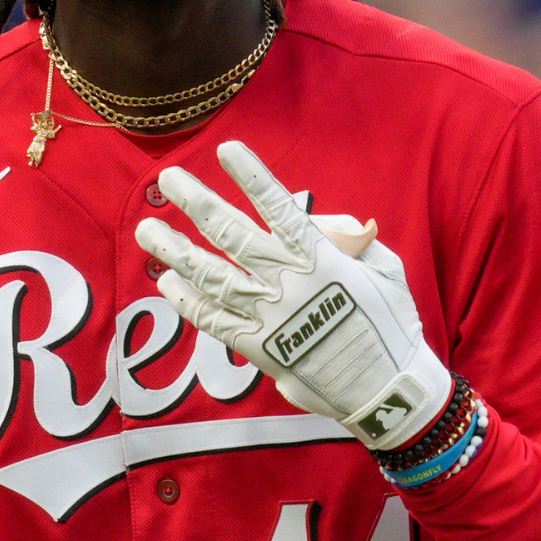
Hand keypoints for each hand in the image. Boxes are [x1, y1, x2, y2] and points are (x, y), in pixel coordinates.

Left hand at [135, 141, 451, 449]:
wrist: (387, 391)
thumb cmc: (392, 323)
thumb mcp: (385, 270)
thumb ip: (348, 241)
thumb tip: (323, 223)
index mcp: (322, 258)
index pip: (280, 208)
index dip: (252, 177)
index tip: (226, 149)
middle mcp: (288, 283)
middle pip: (233, 235)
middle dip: (198, 203)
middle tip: (169, 178)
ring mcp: (269, 317)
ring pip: (212, 275)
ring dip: (176, 250)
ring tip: (148, 229)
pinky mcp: (258, 348)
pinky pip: (213, 321)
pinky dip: (188, 301)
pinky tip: (166, 280)